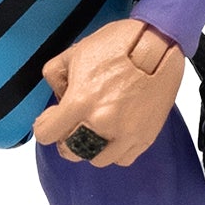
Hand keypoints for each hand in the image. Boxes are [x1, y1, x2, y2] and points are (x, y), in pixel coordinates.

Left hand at [34, 18, 189, 167]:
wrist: (160, 44)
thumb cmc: (121, 44)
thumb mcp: (75, 51)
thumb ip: (55, 75)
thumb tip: (58, 94)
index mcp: (80, 101)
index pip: (46, 134)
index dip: (44, 126)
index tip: (51, 119)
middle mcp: (101, 122)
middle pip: (70, 152)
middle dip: (66, 139)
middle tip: (72, 125)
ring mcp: (125, 134)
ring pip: (97, 160)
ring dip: (92, 148)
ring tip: (96, 129)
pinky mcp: (145, 137)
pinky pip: (123, 158)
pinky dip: (116, 151)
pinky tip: (115, 134)